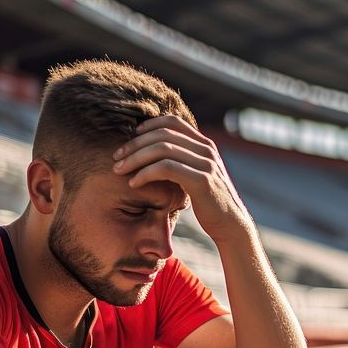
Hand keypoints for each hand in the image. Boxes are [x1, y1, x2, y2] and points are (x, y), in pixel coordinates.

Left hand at [112, 116, 253, 241]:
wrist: (231, 225)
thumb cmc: (209, 204)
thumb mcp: (197, 177)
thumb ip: (184, 162)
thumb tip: (158, 155)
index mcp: (205, 145)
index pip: (173, 122)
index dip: (148, 126)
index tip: (130, 138)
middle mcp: (207, 150)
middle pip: (163, 134)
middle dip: (135, 144)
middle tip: (116, 157)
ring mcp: (206, 164)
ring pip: (162, 149)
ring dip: (135, 158)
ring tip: (119, 170)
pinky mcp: (201, 180)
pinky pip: (166, 168)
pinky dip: (145, 173)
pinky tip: (134, 183)